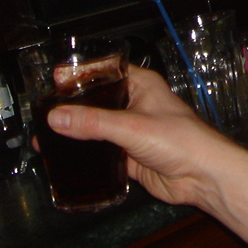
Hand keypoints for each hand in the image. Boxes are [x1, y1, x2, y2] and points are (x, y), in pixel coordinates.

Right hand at [45, 64, 226, 207]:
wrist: (203, 176)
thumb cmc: (182, 140)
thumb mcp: (132, 126)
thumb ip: (93, 122)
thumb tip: (57, 117)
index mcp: (142, 85)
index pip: (107, 72)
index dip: (82, 74)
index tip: (55, 79)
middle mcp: (136, 105)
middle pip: (98, 101)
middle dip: (73, 106)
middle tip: (44, 110)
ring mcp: (133, 132)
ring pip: (98, 128)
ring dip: (76, 132)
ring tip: (46, 136)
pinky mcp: (131, 157)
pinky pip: (102, 153)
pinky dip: (85, 156)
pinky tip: (66, 159)